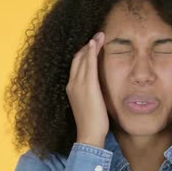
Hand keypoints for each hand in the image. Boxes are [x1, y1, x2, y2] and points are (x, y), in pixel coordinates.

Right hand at [66, 32, 107, 147]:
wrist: (89, 134)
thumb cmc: (92, 123)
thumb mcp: (89, 104)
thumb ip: (90, 94)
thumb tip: (97, 90)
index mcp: (72, 88)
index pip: (76, 65)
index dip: (84, 54)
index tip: (92, 45)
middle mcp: (72, 83)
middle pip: (77, 58)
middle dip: (87, 46)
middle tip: (97, 36)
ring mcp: (78, 84)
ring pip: (82, 58)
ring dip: (91, 45)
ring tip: (99, 35)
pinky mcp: (87, 85)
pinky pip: (88, 64)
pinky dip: (91, 52)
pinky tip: (95, 43)